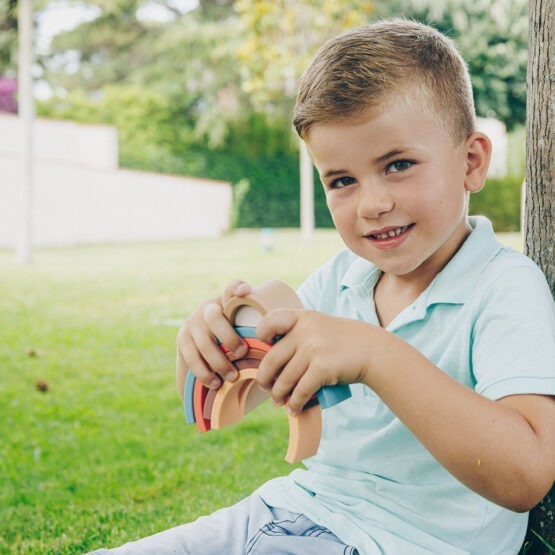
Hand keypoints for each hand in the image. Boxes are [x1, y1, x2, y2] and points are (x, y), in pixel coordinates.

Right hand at [176, 279, 251, 397]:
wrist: (203, 346)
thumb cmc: (237, 338)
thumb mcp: (245, 327)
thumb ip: (258, 330)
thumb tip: (282, 343)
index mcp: (226, 302)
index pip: (230, 289)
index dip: (236, 287)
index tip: (246, 291)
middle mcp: (207, 309)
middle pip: (214, 318)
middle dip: (228, 337)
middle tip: (243, 352)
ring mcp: (192, 323)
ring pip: (202, 342)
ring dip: (218, 361)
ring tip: (232, 376)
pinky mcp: (182, 340)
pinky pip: (191, 357)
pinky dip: (204, 372)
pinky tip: (215, 383)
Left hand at [256, 309, 375, 414]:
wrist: (374, 351)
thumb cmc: (344, 342)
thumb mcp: (319, 326)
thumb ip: (297, 334)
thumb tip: (270, 364)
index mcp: (302, 317)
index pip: (270, 320)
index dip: (261, 334)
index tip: (265, 346)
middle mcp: (305, 330)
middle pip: (271, 359)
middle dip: (265, 378)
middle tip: (266, 388)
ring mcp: (313, 349)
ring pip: (284, 380)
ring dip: (279, 395)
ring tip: (279, 401)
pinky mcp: (322, 368)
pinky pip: (300, 391)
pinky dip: (295, 404)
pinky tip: (294, 409)